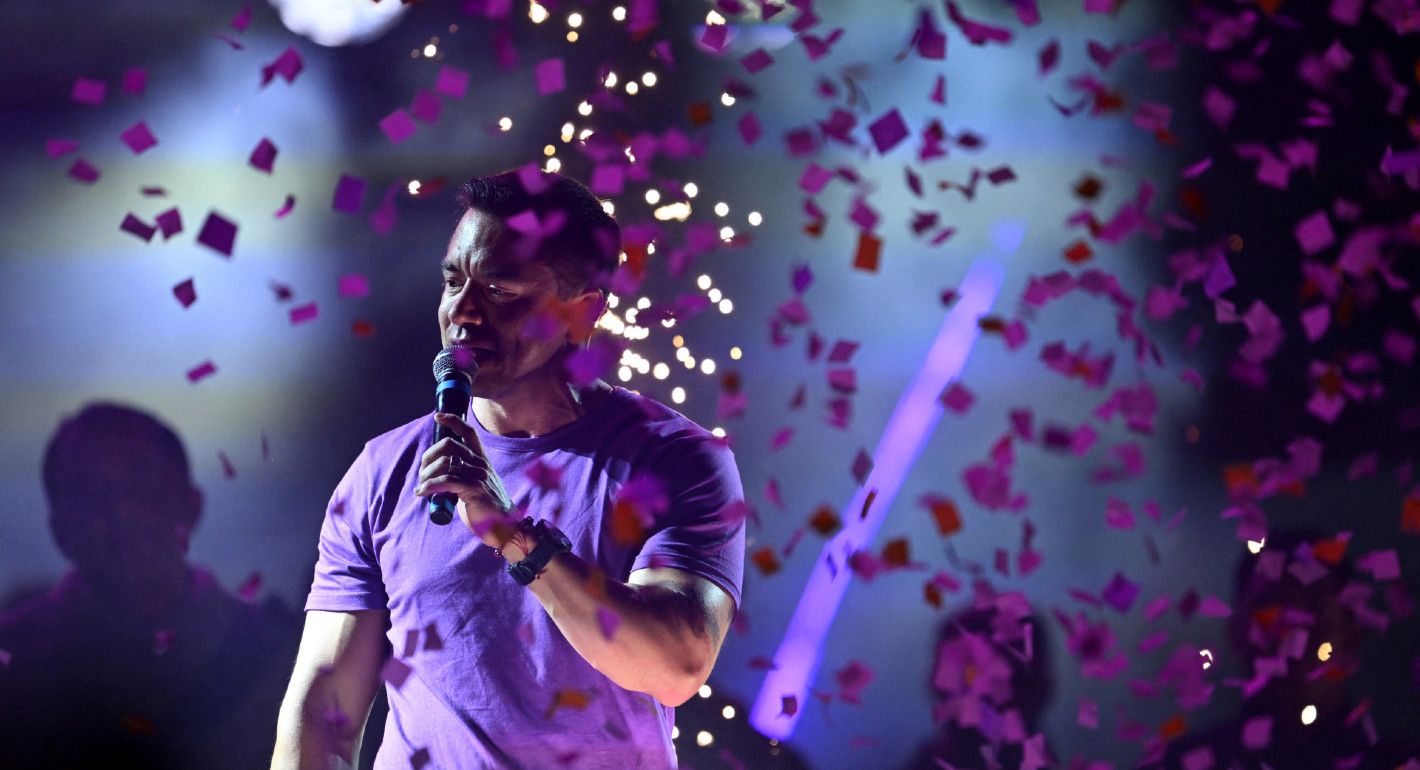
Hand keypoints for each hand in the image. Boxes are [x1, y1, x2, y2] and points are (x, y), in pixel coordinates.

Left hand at [415, 413, 517, 548]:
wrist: (504, 527)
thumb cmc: (487, 509)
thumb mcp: (476, 486)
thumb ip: (463, 476)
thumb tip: (440, 474)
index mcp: (482, 460)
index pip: (469, 432)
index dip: (453, 421)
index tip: (437, 417)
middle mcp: (481, 463)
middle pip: (449, 445)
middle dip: (428, 457)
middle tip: (422, 475)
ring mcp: (479, 475)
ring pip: (444, 463)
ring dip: (426, 476)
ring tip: (421, 488)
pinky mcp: (474, 489)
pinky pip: (446, 480)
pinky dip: (429, 486)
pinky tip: (422, 492)